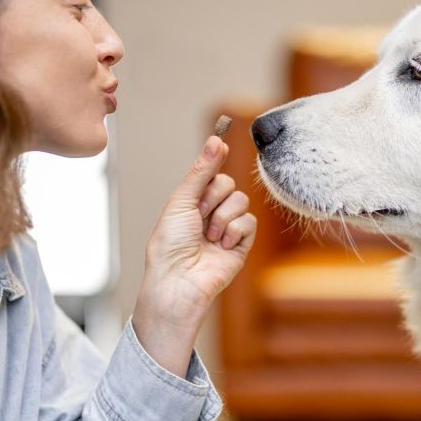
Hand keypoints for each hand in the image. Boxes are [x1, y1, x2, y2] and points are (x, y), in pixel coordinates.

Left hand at [132, 135, 256, 375]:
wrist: (179, 281)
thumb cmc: (170, 245)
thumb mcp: (181, 201)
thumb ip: (201, 171)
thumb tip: (217, 139)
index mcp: (191, 202)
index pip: (212, 174)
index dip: (211, 170)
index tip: (219, 148)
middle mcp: (210, 213)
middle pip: (229, 184)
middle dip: (214, 199)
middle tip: (199, 217)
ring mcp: (226, 229)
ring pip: (241, 202)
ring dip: (223, 218)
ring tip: (209, 237)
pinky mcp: (241, 244)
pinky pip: (250, 222)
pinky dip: (234, 232)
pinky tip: (221, 246)